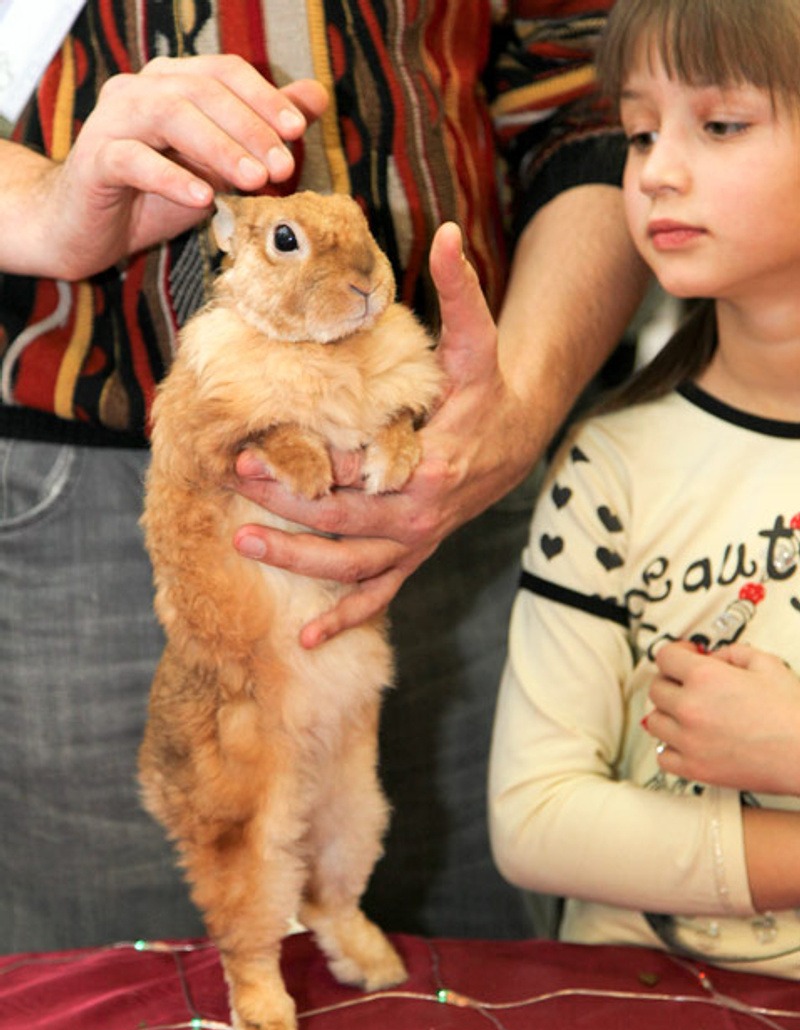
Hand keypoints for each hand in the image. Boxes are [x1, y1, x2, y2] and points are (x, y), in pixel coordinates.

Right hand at [15, 56, 327, 278]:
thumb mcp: (218, 166)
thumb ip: (262, 130)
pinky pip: (133, 160)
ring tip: (254, 181)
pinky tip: (202, 199)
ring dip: (219, 147)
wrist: (85, 229)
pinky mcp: (94, 161)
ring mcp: (113, 121)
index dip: (264, 98)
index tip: (298, 132)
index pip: (225, 72)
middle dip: (250, 128)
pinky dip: (171, 177)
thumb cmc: (155, 195)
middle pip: (202, 90)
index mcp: (173, 82)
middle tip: (283, 167)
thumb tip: (316, 97)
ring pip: (169, 115)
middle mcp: (141, 90)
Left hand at [233, 222, 536, 647]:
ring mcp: (419, 540)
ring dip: (299, 564)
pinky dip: (346, 619)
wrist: (519, 433)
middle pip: (343, 523)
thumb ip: (460, 291)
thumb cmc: (489, 387)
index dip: (302, 467)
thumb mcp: (479, 339)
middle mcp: (422, 513)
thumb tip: (448, 235)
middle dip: (285, 509)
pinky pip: (380, 594)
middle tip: (234, 490)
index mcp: (432, 464)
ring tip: (245, 545)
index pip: (356, 473)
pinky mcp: (416, 553)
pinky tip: (306, 641)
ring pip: (353, 567)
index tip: (248, 452)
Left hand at [647, 641, 799, 793]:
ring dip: (668, 714)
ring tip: (689, 714)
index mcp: (705, 678)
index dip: (675, 652)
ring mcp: (689, 741)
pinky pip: (663, 755)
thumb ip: (734, 652)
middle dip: (672, 682)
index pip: (664, 656)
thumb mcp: (767, 665)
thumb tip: (715, 656)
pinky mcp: (694, 769)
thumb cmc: (792, 716)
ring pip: (654, 721)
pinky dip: (670, 747)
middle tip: (688, 684)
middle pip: (656, 688)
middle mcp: (690, 708)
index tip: (683, 657)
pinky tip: (687, 741)